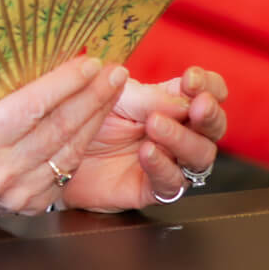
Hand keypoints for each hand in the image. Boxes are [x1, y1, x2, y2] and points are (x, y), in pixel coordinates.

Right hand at [0, 57, 126, 225]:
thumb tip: (42, 65)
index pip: (31, 105)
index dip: (64, 82)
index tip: (88, 62)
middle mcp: (0, 169)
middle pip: (58, 126)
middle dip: (91, 95)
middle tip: (113, 71)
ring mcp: (18, 191)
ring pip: (69, 149)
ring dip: (95, 118)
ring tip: (111, 91)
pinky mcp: (30, 205)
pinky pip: (65, 170)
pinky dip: (81, 143)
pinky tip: (93, 122)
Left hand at [63, 65, 230, 210]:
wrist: (55, 150)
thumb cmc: (84, 116)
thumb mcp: (114, 97)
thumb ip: (149, 97)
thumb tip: (183, 99)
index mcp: (171, 103)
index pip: (207, 92)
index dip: (208, 86)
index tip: (191, 79)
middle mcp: (178, 133)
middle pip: (213, 127)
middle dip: (209, 115)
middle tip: (196, 106)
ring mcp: (169, 162)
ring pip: (200, 156)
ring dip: (183, 138)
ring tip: (154, 125)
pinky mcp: (154, 189)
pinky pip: (172, 183)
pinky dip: (163, 166)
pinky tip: (147, 152)